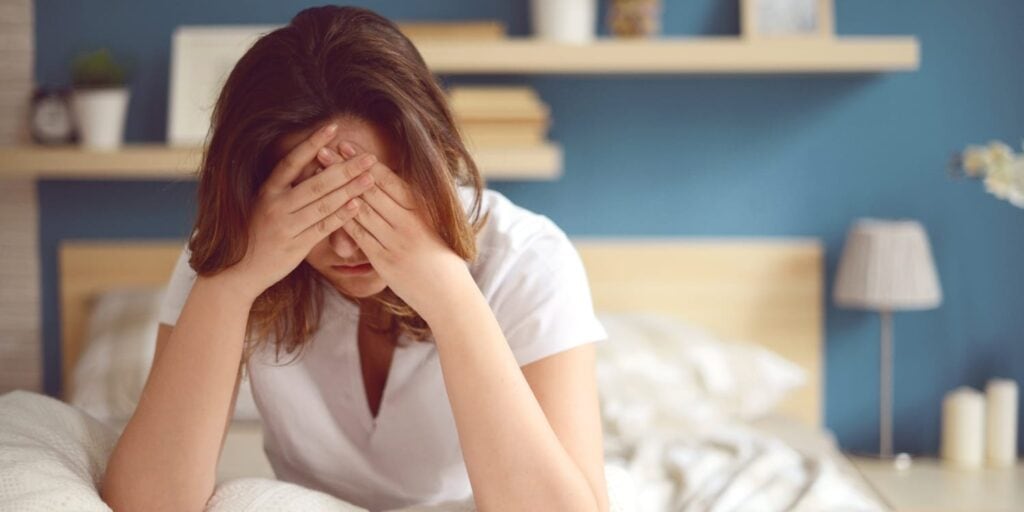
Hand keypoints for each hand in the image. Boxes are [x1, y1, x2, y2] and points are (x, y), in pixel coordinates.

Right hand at [221, 123, 378, 300]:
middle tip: (369, 157)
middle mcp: (275, 205)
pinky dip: (341, 216)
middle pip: (316, 182)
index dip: (312, 143)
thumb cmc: (257, 235)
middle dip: (345, 168)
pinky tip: (357, 205)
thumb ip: (287, 188)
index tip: (333, 127)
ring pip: (323, 204)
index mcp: (267, 191)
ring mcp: (285, 226)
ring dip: (349, 190)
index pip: (292, 161)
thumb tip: (317, 165)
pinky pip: (322, 228)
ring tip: (370, 178)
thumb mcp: (265, 205)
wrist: (239, 272)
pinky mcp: (295, 246)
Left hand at [321, 140, 473, 321]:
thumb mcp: (436, 225)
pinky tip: (326, 206)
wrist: (449, 295)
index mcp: (422, 210)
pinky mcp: (384, 261)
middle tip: (324, 148)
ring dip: (337, 189)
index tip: (347, 145)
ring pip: (362, 210)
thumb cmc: (443, 258)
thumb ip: (416, 206)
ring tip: (320, 173)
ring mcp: (395, 242)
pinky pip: (359, 236)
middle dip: (345, 168)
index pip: (389, 180)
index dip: (365, 161)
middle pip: (370, 189)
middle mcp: (408, 222)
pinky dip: (342, 219)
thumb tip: (396, 183)